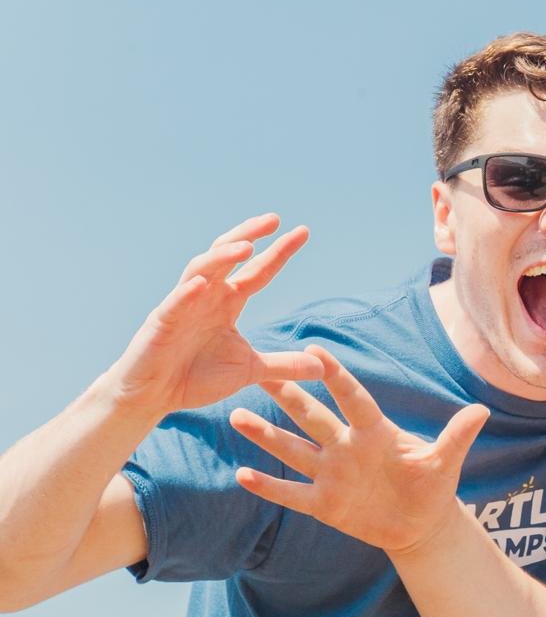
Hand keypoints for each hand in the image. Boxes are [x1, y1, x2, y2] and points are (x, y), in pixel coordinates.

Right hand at [105, 215, 322, 418]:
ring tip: (246, 246)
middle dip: (248, 235)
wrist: (155, 397)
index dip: (278, 252)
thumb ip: (284, 365)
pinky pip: (174, 304)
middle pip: (227, 256)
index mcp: (227, 303)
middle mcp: (205, 296)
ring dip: (221, 257)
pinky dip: (186, 293)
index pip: (257, 271)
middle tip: (273, 219)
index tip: (303, 232)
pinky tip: (201, 284)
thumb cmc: (196, 376)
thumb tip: (321, 367)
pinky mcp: (161, 324)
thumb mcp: (250, 370)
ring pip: (200, 271)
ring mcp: (181, 306)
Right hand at [229, 346, 488, 553]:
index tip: (314, 350)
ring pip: (293, 450)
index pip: (353, 399)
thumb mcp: (445, 462)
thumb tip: (482, 410)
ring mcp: (332, 475)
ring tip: (236, 414)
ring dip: (266, 435)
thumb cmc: (433, 486)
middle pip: (312, 417)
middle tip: (259, 369)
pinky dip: (269, 486)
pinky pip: (292, 494)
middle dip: (288, 395)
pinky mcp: (324, 504)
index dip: (335, 377)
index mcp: (376, 432)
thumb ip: (457, 436)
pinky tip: (241, 474)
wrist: (421, 525)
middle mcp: (347, 448)